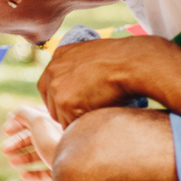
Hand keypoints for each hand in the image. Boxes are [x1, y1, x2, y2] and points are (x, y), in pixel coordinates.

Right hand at [1, 105, 62, 180]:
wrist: (76, 168)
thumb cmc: (57, 142)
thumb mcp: (38, 121)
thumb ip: (24, 114)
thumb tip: (15, 113)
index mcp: (58, 122)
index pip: (36, 118)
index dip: (18, 123)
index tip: (5, 130)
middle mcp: (62, 137)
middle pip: (36, 138)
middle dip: (17, 143)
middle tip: (4, 149)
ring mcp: (63, 154)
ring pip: (40, 155)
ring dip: (23, 158)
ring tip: (12, 163)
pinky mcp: (63, 171)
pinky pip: (47, 172)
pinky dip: (33, 173)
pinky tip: (23, 175)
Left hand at [38, 36, 179, 126]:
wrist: (134, 63)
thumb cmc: (123, 60)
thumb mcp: (93, 55)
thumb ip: (78, 68)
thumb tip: (77, 84)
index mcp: (59, 56)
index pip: (47, 86)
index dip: (60, 99)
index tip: (72, 107)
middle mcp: (53, 70)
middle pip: (51, 104)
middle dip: (66, 113)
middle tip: (87, 114)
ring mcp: (58, 87)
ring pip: (61, 117)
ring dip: (76, 120)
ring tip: (97, 112)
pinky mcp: (67, 103)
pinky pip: (71, 125)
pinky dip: (84, 125)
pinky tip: (99, 115)